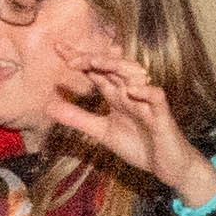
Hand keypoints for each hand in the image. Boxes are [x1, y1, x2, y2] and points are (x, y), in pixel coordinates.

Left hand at [52, 46, 205, 195]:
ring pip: (134, 75)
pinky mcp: (162, 114)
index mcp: (116, 95)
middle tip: (70, 58)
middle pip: (112, 67)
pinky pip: (156, 97)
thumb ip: (78, 118)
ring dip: (115, 66)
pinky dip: (144, 91)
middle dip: (92, 59)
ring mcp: (147, 101)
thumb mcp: (102, 132)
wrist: (167, 167)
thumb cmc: (139, 145)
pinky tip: (130, 89)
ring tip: (95, 62)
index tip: (57, 48)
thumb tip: (48, 105)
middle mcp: (131, 92)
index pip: (96, 71)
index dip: (79, 58)